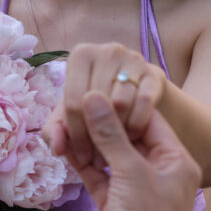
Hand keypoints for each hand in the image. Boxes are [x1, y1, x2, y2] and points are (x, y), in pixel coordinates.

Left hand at [43, 42, 165, 166]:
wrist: (137, 93)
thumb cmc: (97, 104)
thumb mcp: (72, 114)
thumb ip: (56, 131)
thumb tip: (57, 148)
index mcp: (80, 55)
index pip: (73, 102)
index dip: (76, 136)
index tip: (81, 159)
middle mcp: (107, 51)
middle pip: (97, 104)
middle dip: (96, 138)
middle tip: (99, 160)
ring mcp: (133, 59)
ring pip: (120, 104)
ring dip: (118, 134)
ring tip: (114, 149)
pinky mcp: (155, 73)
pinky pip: (144, 104)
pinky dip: (137, 125)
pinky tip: (132, 138)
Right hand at [69, 91, 200, 210]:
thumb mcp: (131, 170)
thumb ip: (110, 133)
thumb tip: (92, 96)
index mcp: (174, 158)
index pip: (147, 119)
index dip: (122, 104)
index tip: (98, 89)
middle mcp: (156, 169)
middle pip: (125, 136)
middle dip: (100, 123)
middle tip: (77, 105)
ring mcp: (134, 186)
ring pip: (107, 154)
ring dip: (87, 142)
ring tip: (66, 124)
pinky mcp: (114, 201)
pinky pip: (96, 174)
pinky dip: (81, 161)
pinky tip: (63, 146)